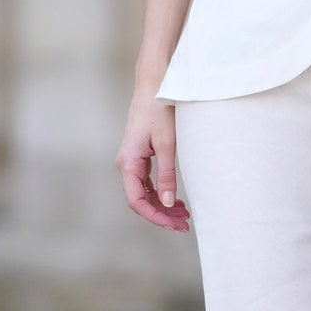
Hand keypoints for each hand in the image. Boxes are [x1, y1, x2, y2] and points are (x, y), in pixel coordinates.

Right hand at [116, 94, 190, 231]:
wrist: (153, 85)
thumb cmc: (159, 110)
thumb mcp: (167, 145)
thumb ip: (166, 175)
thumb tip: (167, 203)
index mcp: (128, 163)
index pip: (137, 201)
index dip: (155, 216)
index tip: (174, 225)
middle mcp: (125, 164)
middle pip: (140, 200)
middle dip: (161, 214)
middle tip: (184, 224)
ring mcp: (131, 161)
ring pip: (143, 192)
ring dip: (161, 205)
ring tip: (183, 214)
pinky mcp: (138, 156)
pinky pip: (146, 182)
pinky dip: (159, 192)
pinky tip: (174, 199)